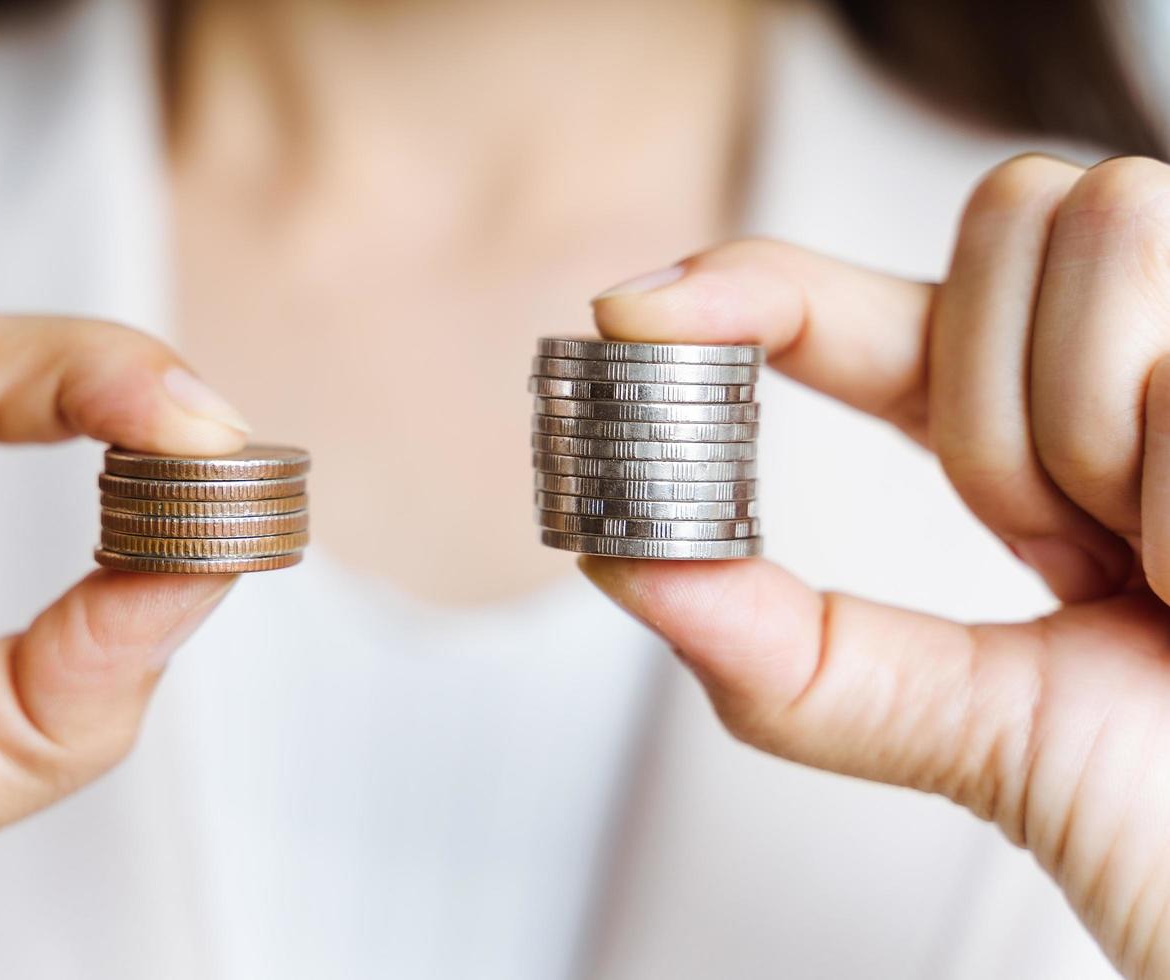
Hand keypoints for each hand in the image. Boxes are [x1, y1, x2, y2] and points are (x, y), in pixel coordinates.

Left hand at [583, 155, 1169, 977]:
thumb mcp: (990, 737)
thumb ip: (809, 662)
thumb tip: (629, 569)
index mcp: (1059, 452)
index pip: (880, 315)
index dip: (757, 286)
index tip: (636, 309)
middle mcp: (1155, 373)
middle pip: (1004, 221)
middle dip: (994, 399)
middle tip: (1077, 545)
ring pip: (1096, 221)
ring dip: (1100, 422)